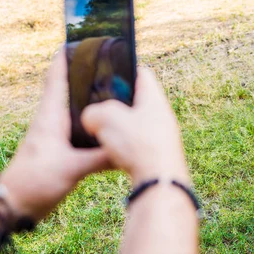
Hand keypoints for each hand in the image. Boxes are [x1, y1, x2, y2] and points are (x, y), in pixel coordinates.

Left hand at [0, 48, 111, 221]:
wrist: (16, 204)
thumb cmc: (36, 180)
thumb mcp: (72, 168)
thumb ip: (101, 157)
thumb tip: (129, 147)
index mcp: (51, 116)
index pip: (57, 77)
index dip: (67, 56)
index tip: (80, 38)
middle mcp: (55, 120)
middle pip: (73, 90)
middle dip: (90, 76)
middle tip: (113, 65)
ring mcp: (59, 135)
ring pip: (81, 110)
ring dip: (95, 101)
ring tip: (120, 93)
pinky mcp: (64, 149)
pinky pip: (85, 130)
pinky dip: (97, 124)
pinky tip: (114, 127)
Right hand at [81, 67, 189, 184]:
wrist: (159, 183)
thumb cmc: (139, 145)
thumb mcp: (107, 119)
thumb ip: (94, 111)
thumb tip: (91, 119)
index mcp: (154, 100)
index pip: (141, 74)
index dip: (123, 70)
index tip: (106, 73)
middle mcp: (162, 117)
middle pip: (136, 102)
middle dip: (115, 104)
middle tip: (96, 106)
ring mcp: (161, 138)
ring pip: (135, 126)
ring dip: (117, 128)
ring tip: (98, 131)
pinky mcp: (157, 157)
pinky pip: (136, 146)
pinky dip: (122, 146)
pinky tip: (110, 153)